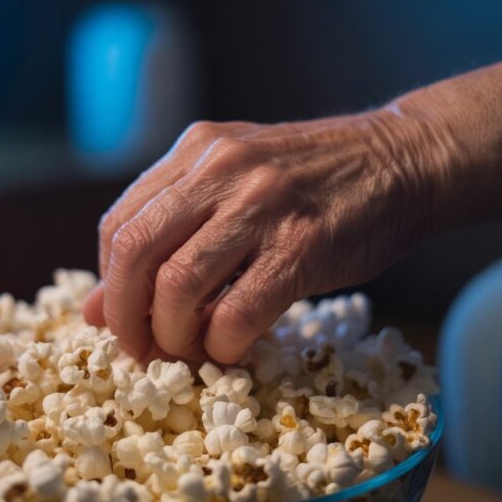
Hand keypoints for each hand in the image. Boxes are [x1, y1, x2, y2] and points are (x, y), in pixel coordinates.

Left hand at [82, 112, 436, 363]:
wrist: (404, 161)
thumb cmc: (315, 180)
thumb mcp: (237, 181)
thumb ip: (172, 229)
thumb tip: (97, 307)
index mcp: (197, 149)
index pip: (119, 223)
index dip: (109, 284)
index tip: (126, 318)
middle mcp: (221, 168)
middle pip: (134, 253)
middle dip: (126, 317)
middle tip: (142, 351)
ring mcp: (262, 205)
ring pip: (178, 287)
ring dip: (174, 338)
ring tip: (193, 352)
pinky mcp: (303, 246)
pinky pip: (237, 313)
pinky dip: (224, 345)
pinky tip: (235, 348)